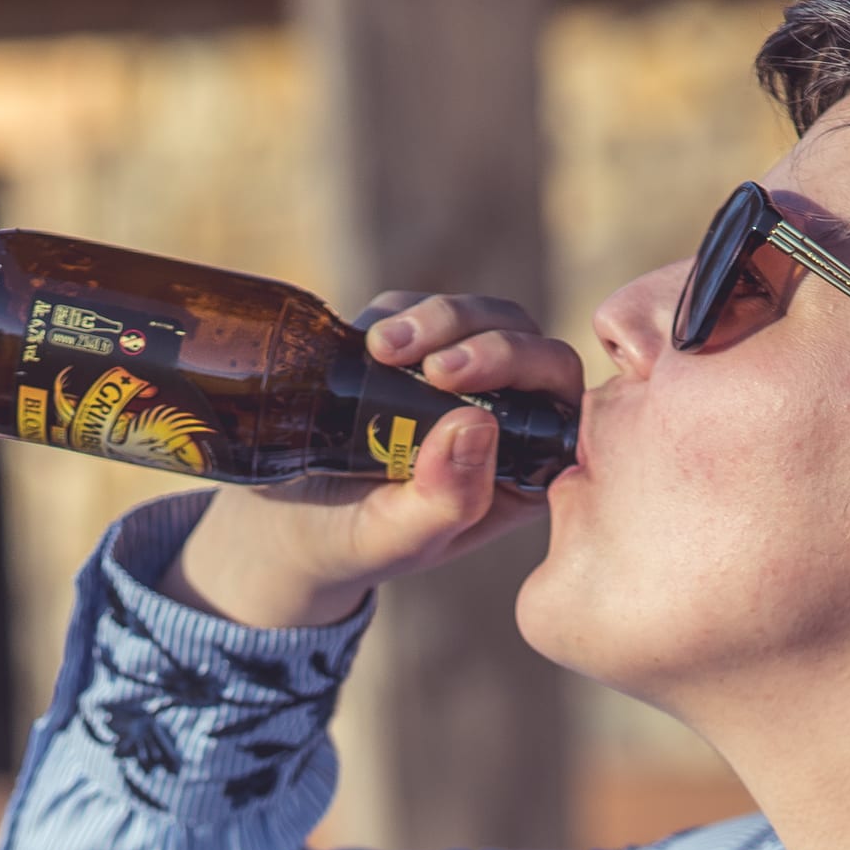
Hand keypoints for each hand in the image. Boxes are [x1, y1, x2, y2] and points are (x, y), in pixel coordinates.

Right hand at [166, 292, 583, 629]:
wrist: (290, 521)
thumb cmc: (355, 542)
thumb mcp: (395, 537)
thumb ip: (445, 499)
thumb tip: (478, 426)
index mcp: (525, 471)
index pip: (559, 401)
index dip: (527, 369)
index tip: (452, 376)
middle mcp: (508, 419)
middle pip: (528, 344)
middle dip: (480, 338)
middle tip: (425, 363)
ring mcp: (464, 377)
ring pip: (483, 316)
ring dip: (437, 319)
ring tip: (378, 347)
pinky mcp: (419, 348)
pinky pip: (426, 306)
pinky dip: (400, 313)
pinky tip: (367, 341)